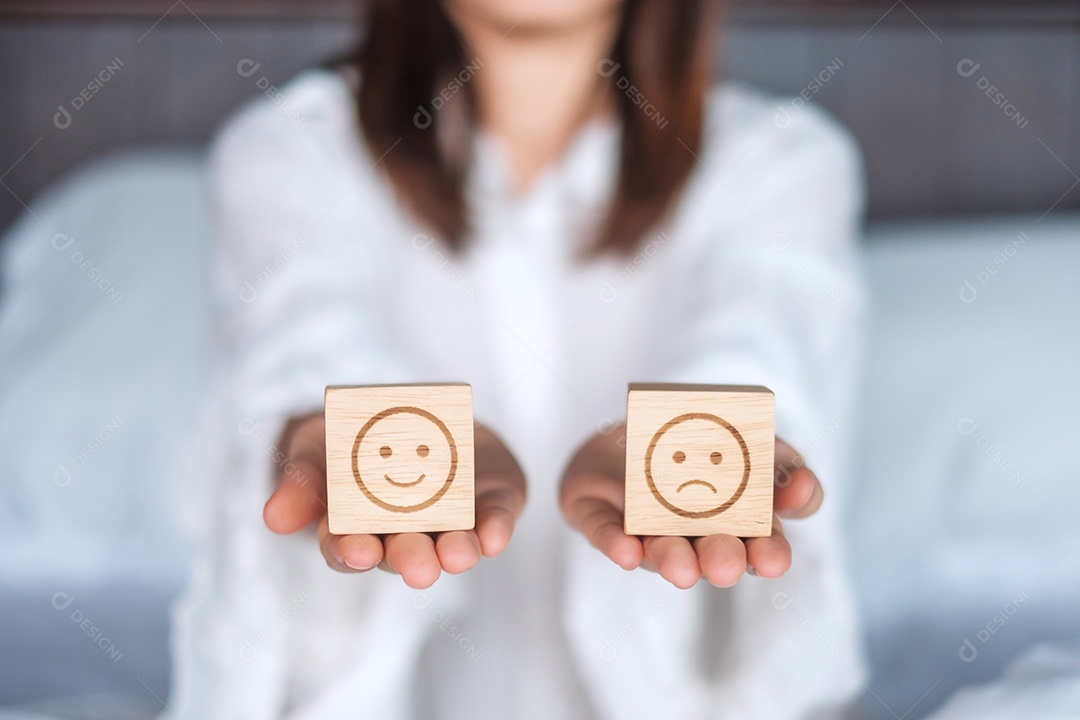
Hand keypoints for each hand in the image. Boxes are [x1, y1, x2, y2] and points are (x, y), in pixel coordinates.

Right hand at [263, 412, 525, 588]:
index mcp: (356, 529)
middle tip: (418, 568)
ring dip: (457, 551)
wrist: (411, 410)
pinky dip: (496, 527)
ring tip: (459, 556)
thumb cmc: (352, 439)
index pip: (348, 547)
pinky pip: (494, 517)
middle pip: (405, 552)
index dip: (351, 549)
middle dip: (411, 559)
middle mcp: (405, 533)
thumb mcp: (316, 450)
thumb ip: (300, 481)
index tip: (354, 549)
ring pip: (453, 543)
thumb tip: (273, 517)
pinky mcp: (488, 501)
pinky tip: (496, 537)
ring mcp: (450, 520)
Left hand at [558, 425, 822, 588]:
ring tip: (682, 569)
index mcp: (739, 523)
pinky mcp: (601, 519)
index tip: (775, 557)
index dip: (772, 550)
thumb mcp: (750, 439)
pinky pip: (606, 533)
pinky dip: (616, 542)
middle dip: (722, 560)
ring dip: (672, 559)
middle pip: (714, 554)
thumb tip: (803, 483)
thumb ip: (780, 460)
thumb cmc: (696, 446)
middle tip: (728, 566)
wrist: (625, 437)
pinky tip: (626, 552)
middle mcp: (695, 536)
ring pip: (662, 550)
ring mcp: (647, 530)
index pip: (764, 542)